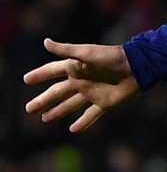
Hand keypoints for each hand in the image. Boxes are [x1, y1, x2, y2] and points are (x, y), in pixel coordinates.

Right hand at [23, 38, 140, 131]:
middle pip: (58, 92)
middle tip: (28, 108)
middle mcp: (82, 81)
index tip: (26, 79)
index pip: (53, 71)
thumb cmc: (111, 57)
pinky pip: (91, 115)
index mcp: (77, 68)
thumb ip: (66, 50)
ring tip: (44, 119)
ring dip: (58, 112)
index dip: (40, 75)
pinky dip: (83, 122)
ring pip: (70, 105)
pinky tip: (73, 130)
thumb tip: (45, 41)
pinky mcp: (105, 103)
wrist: (137, 67)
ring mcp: (93, 93)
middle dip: (43, 100)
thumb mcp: (87, 53)